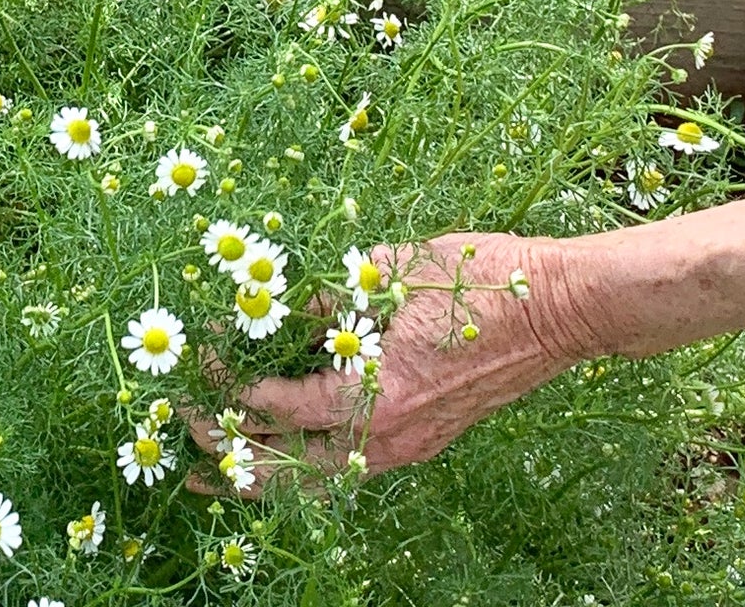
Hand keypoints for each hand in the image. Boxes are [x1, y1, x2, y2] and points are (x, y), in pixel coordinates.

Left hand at [184, 185, 744, 494]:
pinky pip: (352, 465)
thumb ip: (336, 293)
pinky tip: (289, 445)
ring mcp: (409, 444)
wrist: (563, 307)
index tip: (194, 359)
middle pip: (287, 467)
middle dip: (229, 454)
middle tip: (182, 435)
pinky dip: (310, 461)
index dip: (226, 385)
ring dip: (266, 469)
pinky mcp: (425, 439)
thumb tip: (290, 304)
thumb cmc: (482, 276)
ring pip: (319, 478)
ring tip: (219, 469)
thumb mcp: (395, 266)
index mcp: (373, 392)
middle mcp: (386, 434)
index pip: (275, 404)